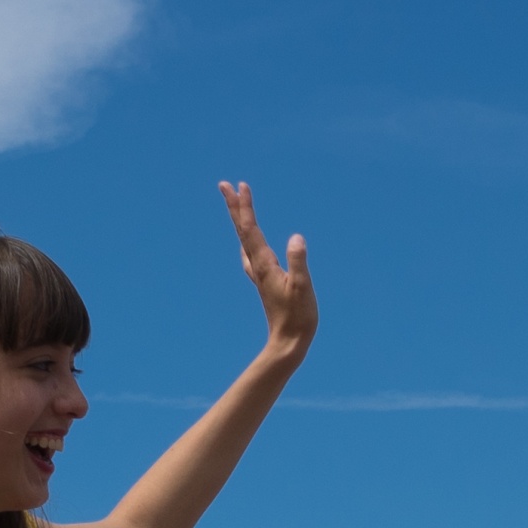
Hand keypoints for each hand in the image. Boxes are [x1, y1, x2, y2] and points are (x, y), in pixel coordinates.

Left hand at [219, 182, 315, 363]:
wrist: (288, 342)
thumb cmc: (298, 316)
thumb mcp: (302, 287)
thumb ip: (298, 262)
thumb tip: (296, 238)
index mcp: (265, 264)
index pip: (250, 229)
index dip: (245, 207)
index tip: (240, 185)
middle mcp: (258, 266)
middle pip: (242, 231)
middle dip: (235, 207)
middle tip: (224, 185)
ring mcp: (260, 274)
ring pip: (245, 241)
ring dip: (240, 221)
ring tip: (236, 206)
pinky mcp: (265, 282)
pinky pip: (251, 254)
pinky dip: (247, 241)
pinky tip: (247, 245)